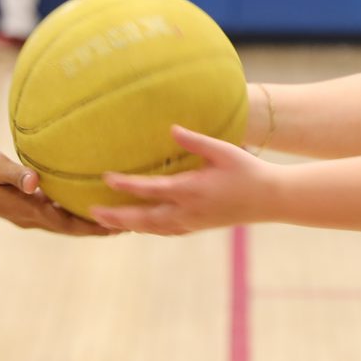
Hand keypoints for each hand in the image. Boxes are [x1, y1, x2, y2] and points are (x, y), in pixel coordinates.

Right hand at [0, 139, 119, 236]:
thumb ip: (15, 173)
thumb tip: (35, 183)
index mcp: (23, 210)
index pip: (66, 224)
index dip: (91, 228)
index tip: (116, 228)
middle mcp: (25, 215)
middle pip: (69, 227)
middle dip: (96, 228)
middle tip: (126, 225)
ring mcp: (22, 210)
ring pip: (61, 220)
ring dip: (85, 220)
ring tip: (111, 215)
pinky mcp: (19, 201)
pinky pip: (51, 210)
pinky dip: (70, 209)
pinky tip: (81, 199)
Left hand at [91, 126, 282, 235]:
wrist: (269, 199)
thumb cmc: (247, 170)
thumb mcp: (223, 150)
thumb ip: (195, 140)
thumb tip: (170, 128)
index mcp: (190, 189)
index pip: (149, 189)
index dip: (125, 185)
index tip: (106, 178)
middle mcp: (187, 210)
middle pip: (143, 218)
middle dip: (116, 217)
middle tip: (91, 213)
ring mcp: (191, 222)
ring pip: (152, 228)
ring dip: (127, 226)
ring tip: (105, 222)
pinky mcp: (197, 227)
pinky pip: (165, 231)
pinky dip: (147, 229)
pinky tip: (138, 226)